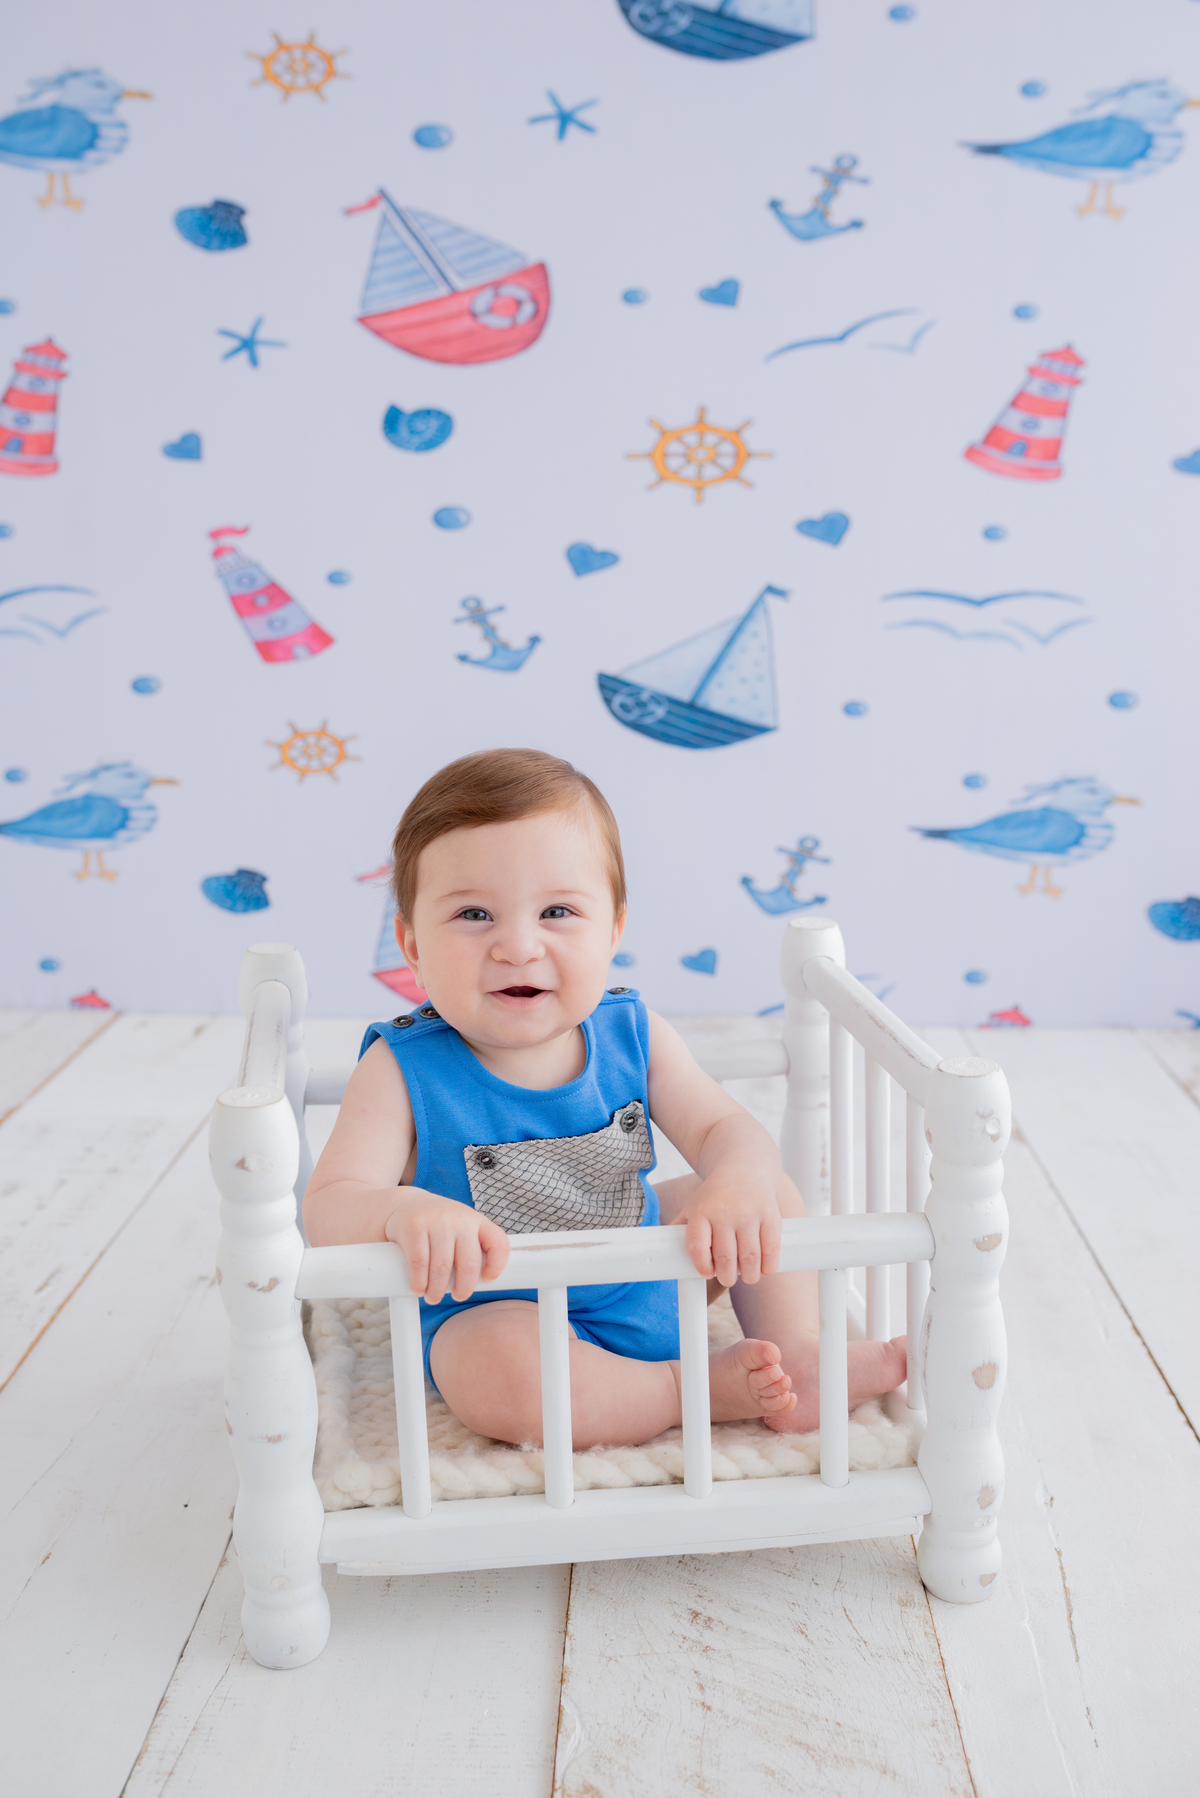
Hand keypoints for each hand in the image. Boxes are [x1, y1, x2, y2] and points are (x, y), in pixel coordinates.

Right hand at [385, 1191, 508, 1301]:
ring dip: (437, 1290)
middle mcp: (460, 1219)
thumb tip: (475, 1283)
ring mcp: (436, 1221)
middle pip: (469, 1263)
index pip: (498, 1243)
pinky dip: (419, 1282)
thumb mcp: (461, 1228)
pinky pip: (420, 1262)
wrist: (406, 1203)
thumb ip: (470, 1248)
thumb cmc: (438, 1224)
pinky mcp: (414, 1227)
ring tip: (433, 1297)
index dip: (497, 1266)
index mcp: (476, 1221)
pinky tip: (418, 1288)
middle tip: (457, 1296)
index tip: (488, 1280)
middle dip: (464, 1288)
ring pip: (442, 1267)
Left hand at [673, 1168, 781, 1287]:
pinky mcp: (770, 1215)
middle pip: (725, 1257)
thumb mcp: (694, 1206)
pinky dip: (769, 1266)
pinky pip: (771, 1249)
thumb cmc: (715, 1196)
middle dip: (727, 1276)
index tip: (707, 1273)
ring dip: (749, 1275)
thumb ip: (680, 1228)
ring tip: (747, 1276)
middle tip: (729, 1277)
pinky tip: (764, 1270)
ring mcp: (749, 1213)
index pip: (696, 1245)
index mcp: (701, 1212)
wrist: (744, 1168)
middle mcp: (724, 1212)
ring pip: (749, 1257)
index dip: (702, 1265)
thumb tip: (665, 1253)